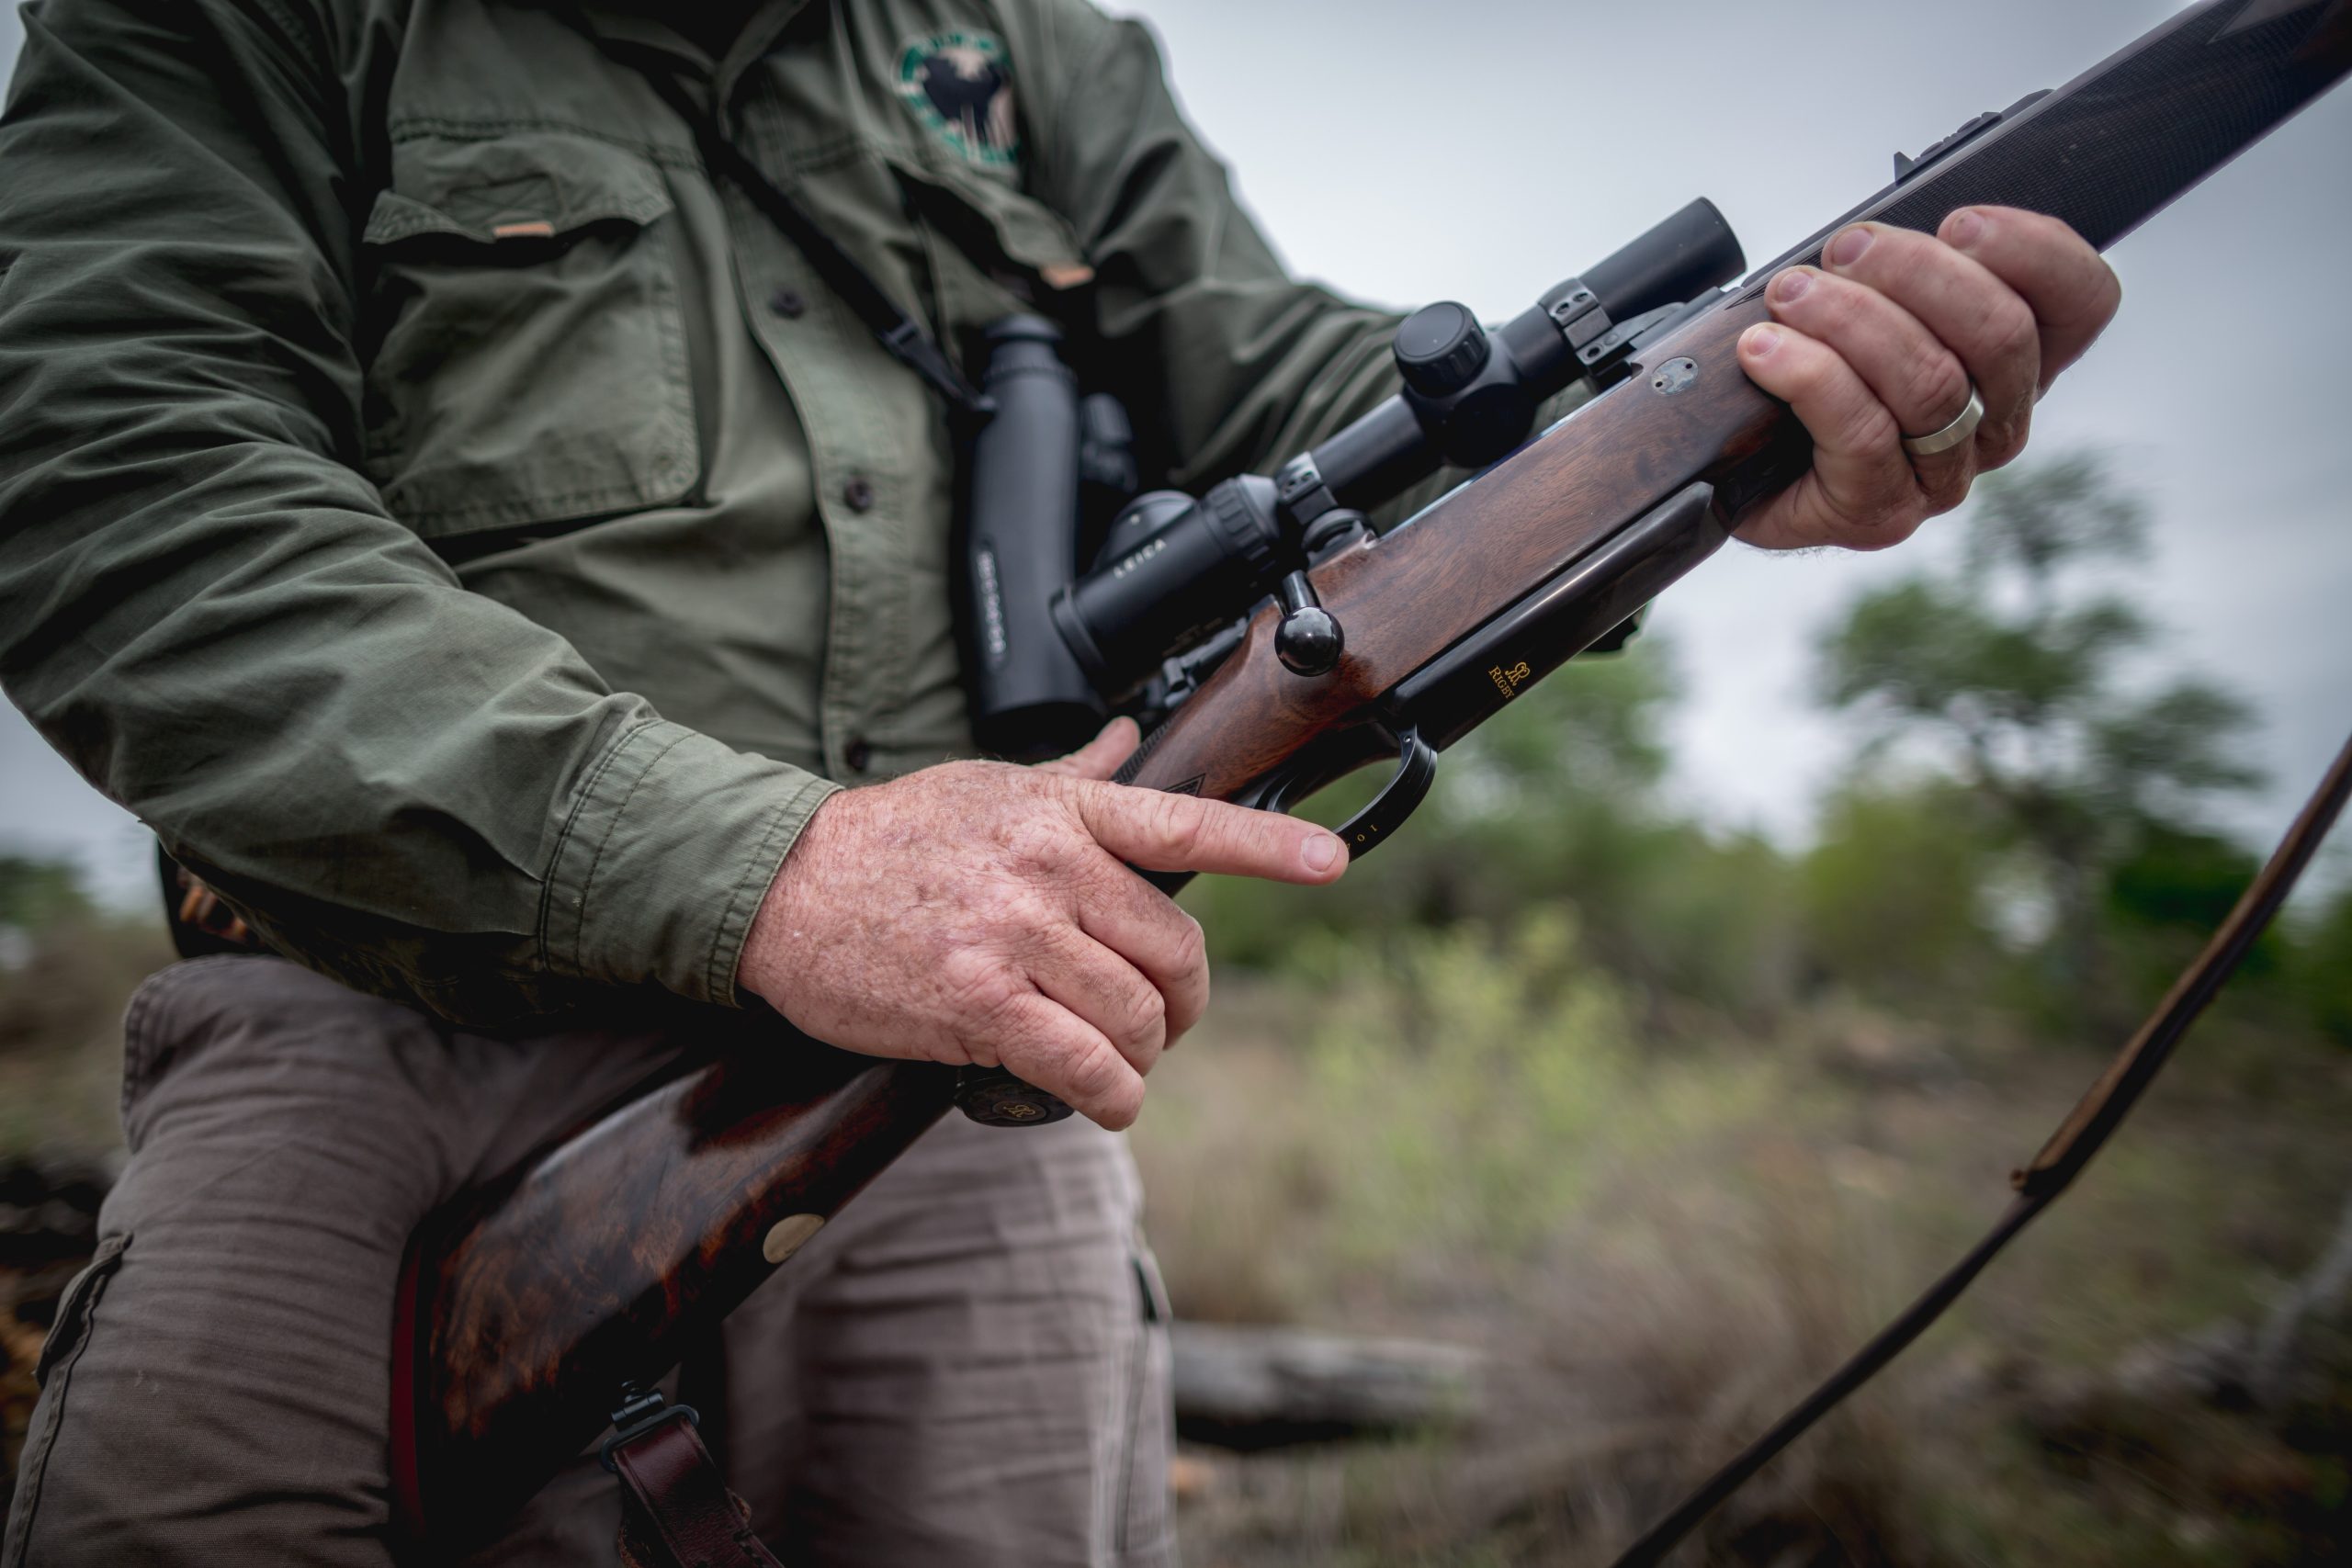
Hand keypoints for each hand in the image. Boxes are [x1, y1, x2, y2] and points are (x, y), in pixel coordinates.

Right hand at [737, 719, 1347, 1127]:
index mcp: (1063, 811)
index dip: (1269, 847)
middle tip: (1161, 1022)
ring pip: (1135, 1017)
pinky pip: (1083, 1064)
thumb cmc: (891, 839)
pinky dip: (1110, 1096)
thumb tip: (1131, 738)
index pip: (1186, 824)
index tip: (1333, 861)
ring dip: (1142, 1057)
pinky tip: (1103, 1099)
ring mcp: (1015, 934)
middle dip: (1184, 1004)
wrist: (782, 886)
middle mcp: (1050, 866)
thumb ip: (1073, 776)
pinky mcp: (978, 1002)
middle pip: (1175, 950)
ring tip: (1119, 1064)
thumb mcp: (988, 787)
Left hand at [1734, 206, 2120, 549]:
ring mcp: (1942, 477)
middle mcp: (1996, 424)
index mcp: (2016, 362)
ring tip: (1791, 293)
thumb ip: (1902, 270)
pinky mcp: (1880, 513)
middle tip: (1847, 249)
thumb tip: (1880, 231)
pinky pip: (1863, 433)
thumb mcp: (1867, 300)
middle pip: (2001, 335)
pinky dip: (1810, 375)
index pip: (2081, 301)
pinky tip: (1766, 349)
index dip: (2033, 251)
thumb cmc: (1808, 374)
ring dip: (1853, 319)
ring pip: (1931, 383)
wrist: (1733, 471)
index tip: (1959, 222)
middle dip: (1917, 273)